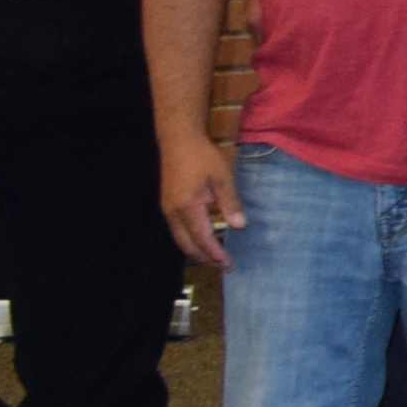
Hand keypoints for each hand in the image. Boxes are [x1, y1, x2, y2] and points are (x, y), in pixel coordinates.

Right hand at [158, 128, 242, 267]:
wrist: (178, 140)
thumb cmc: (202, 156)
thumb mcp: (222, 177)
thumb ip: (230, 202)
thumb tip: (239, 225)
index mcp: (187, 207)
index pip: (202, 238)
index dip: (215, 254)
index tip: (228, 264)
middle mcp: (173, 212)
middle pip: (187, 245)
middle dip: (205, 258)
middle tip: (223, 267)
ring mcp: (167, 209)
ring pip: (179, 239)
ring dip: (196, 251)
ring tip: (214, 258)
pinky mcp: (167, 204)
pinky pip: (177, 230)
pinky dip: (190, 240)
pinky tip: (202, 240)